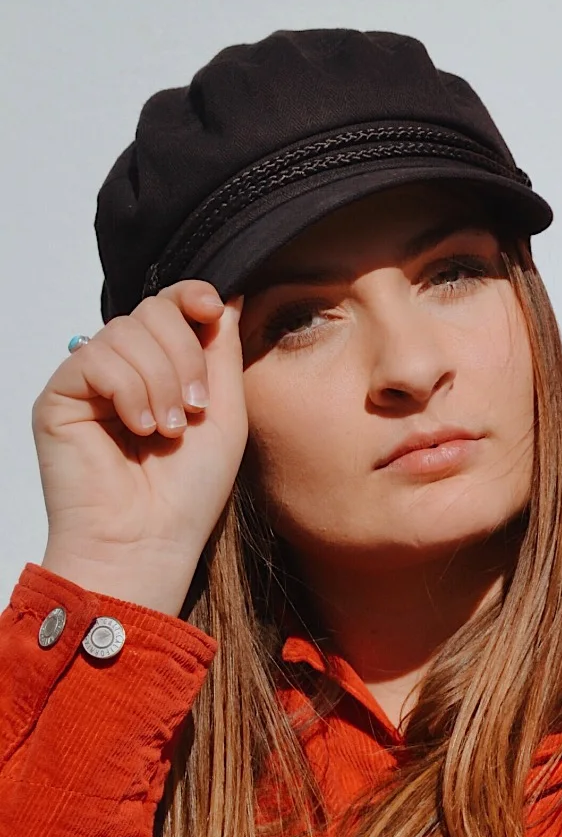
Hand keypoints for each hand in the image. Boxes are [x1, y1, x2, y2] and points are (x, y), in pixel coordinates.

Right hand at [33, 283, 245, 615]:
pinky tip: (140, 428)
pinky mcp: (59, 396)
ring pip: (125, 331)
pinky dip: (129, 390)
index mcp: (160, 370)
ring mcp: (88, 382)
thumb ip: (222, 353)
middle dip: (184, 354)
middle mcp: (122, 370)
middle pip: (150, 311)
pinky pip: (96, 358)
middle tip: (195, 409)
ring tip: (168, 430)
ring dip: (160, 380)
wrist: (148, 542)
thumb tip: (226, 294)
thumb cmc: (187, 493)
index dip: (190, 296)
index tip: (213, 307)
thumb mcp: (225, 414)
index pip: (170, 307)